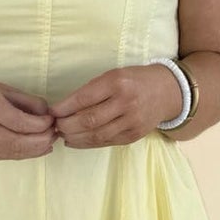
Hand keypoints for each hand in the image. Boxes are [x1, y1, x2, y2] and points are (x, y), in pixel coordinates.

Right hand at [0, 78, 58, 160]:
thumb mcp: (5, 89)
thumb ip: (28, 101)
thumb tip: (49, 115)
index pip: (20, 122)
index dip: (40, 125)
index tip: (52, 120)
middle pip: (18, 142)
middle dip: (42, 140)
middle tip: (55, 134)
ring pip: (15, 153)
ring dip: (37, 150)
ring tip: (50, 141)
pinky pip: (10, 156)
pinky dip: (27, 154)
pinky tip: (39, 147)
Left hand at [51, 64, 180, 148]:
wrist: (167, 92)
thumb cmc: (134, 80)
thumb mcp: (114, 75)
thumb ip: (92, 90)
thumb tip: (63, 108)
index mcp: (117, 82)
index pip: (84, 98)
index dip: (64, 108)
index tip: (52, 112)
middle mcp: (125, 102)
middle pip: (88, 120)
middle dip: (66, 125)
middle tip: (55, 125)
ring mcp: (131, 121)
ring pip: (96, 135)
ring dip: (74, 137)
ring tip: (62, 134)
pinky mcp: (134, 136)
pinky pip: (106, 142)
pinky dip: (87, 143)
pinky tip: (75, 141)